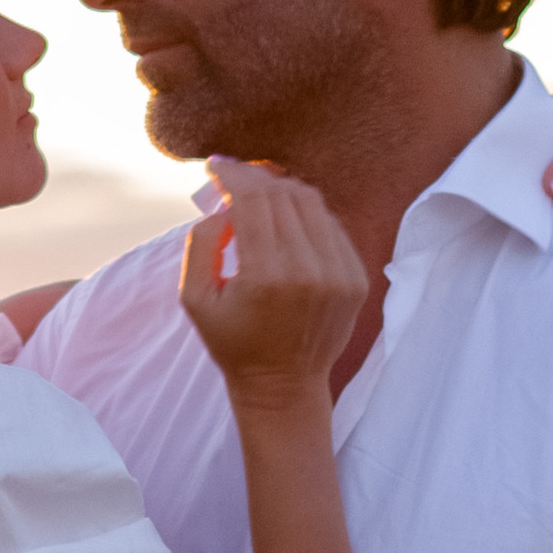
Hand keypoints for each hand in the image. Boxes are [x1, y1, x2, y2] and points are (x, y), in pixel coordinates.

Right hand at [179, 162, 368, 416]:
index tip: (216, 166)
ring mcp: (338, 274)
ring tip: (260, 198)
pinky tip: (288, 226)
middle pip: (282, 194)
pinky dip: (307, 216)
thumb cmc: (234, 344)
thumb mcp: (196, 301)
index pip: (252, 199)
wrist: (284, 386)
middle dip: (255, 178)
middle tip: (236, 179)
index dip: (232, 175)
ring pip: (311, 203)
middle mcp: (308, 271)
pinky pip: (331, 225)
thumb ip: (200, 245)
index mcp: (265, 277)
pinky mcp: (356, 278)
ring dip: (282, 192)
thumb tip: (223, 206)